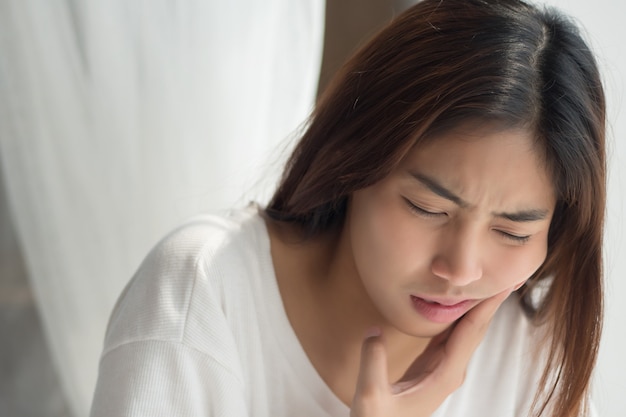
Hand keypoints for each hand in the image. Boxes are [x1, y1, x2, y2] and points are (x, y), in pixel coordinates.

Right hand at [350, 288, 512, 416]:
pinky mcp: (431, 367)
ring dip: (477, 307)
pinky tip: (458, 304)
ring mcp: (442, 369)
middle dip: (491, 302)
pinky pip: (451, 335)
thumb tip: (374, 331)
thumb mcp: (370, 395)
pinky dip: (458, 316)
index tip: (502, 284)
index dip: (486, 306)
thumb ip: (373, 362)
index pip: (470, 332)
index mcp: (443, 375)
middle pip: (475, 329)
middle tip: (505, 275)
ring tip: (488, 285)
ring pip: (465, 332)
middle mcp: (450, 371)